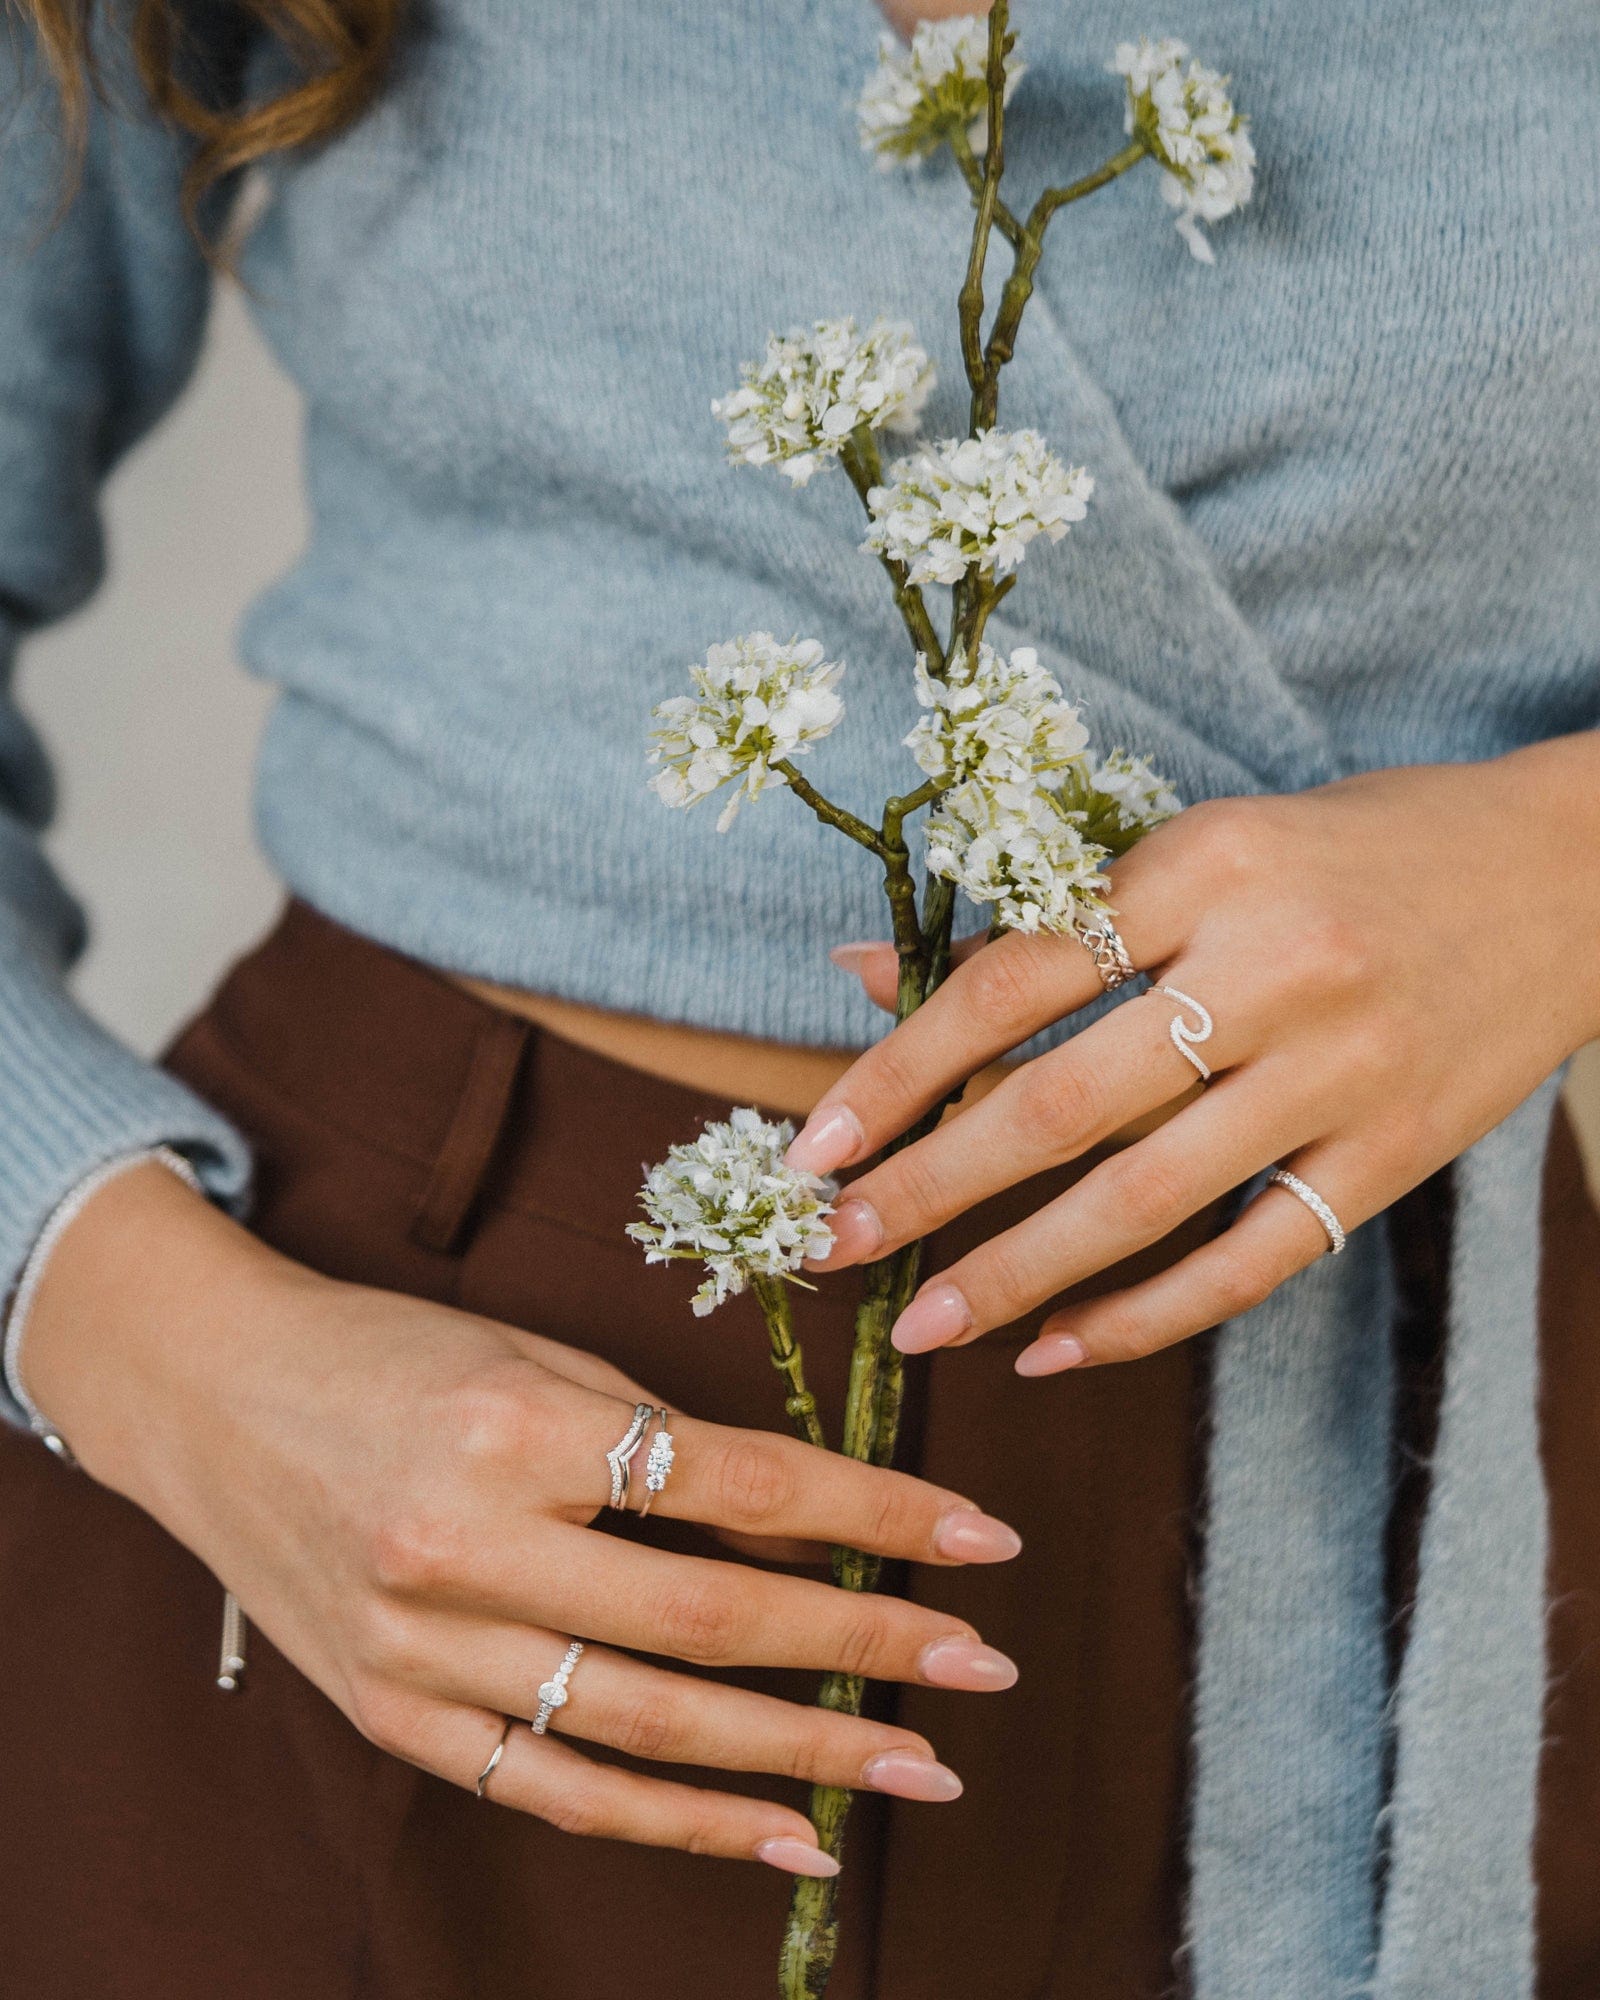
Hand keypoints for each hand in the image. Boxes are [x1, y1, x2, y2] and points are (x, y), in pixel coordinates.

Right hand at [22, 1165, 1023, 1875]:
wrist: (215, 1398)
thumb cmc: (396, 1354)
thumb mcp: (543, 1360)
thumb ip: (671, 1449)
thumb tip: (817, 1538)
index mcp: (516, 1425)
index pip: (743, 1482)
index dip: (879, 1511)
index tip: (983, 1536)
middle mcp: (466, 1545)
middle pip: (710, 1620)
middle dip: (865, 1647)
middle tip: (981, 1666)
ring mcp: (421, 1649)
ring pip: (647, 1729)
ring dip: (800, 1756)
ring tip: (916, 1767)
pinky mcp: (394, 1716)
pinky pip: (558, 1790)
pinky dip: (681, 1827)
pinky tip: (784, 1837)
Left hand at [789, 738, 1599, 1372]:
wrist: (1571, 873)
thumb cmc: (1354, 848)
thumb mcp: (1201, 842)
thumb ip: (1046, 916)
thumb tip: (860, 969)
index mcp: (1205, 864)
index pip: (1014, 981)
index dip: (900, 1070)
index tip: (814, 1144)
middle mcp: (1273, 968)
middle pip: (1066, 1104)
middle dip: (933, 1190)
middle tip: (835, 1249)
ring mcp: (1343, 1072)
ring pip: (1149, 1198)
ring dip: (1020, 1274)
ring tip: (929, 1325)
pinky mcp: (1396, 1154)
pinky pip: (1253, 1258)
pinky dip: (1148, 1315)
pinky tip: (1060, 1350)